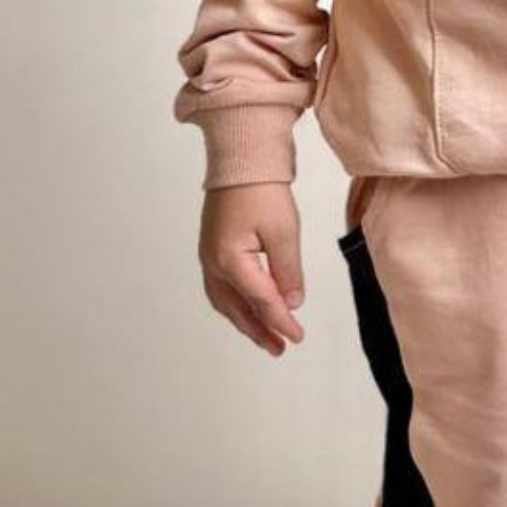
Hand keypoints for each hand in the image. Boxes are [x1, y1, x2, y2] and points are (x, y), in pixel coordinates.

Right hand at [198, 183, 307, 356]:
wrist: (240, 158)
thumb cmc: (262, 189)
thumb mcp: (284, 231)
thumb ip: (287, 272)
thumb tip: (291, 304)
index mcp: (230, 261)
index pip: (261, 301)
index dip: (281, 322)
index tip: (297, 336)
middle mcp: (213, 263)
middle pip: (237, 308)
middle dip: (259, 330)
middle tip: (279, 348)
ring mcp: (209, 256)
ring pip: (226, 301)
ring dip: (245, 320)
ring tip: (266, 337)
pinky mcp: (212, 248)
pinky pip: (222, 287)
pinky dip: (237, 303)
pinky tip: (249, 308)